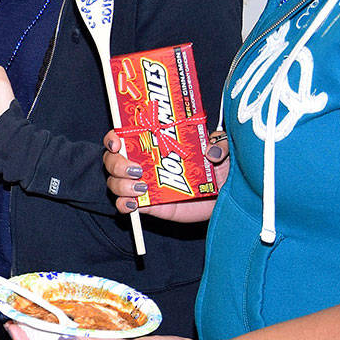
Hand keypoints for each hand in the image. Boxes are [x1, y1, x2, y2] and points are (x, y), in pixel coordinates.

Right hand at [102, 130, 223, 222]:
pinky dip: (123, 205)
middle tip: (136, 169)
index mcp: (155, 142)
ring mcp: (144, 184)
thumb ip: (219, 145)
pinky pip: (125, 205)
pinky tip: (133, 204)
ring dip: (120, 184)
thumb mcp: (223, 149)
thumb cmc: (221, 166)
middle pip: (112, 159)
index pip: (124, 134)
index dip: (114, 137)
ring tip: (141, 187)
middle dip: (116, 163)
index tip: (117, 143)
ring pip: (115, 182)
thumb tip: (212, 152)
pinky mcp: (150, 205)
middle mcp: (144, 161)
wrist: (226, 195)